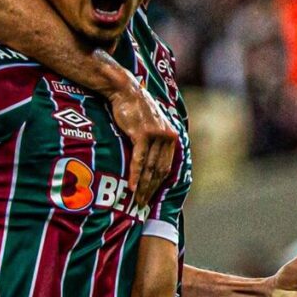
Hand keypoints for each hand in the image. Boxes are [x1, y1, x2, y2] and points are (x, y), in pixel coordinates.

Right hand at [107, 82, 177, 207]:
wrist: (125, 91)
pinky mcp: (143, 134)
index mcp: (171, 137)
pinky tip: (131, 187)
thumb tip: (150, 161)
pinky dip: (135, 175)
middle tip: (141, 204)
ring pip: (149, 167)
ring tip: (135, 199)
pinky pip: (139, 159)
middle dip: (150, 189)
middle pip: (158, 171)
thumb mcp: (151, 126)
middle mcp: (167, 137)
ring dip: (142, 186)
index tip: (149, 197)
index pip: (165, 167)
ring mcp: (156, 135)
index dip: (157, 184)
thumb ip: (155, 141)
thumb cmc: (135, 109)